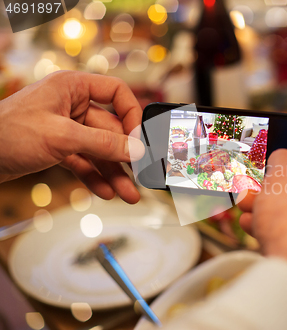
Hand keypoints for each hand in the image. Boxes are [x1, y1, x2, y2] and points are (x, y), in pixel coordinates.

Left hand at [0, 71, 144, 203]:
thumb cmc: (6, 133)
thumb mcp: (62, 137)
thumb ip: (102, 143)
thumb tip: (134, 150)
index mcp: (72, 87)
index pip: (116, 92)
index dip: (131, 114)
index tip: (138, 139)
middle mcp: (71, 105)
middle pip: (110, 129)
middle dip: (124, 156)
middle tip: (139, 175)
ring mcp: (65, 127)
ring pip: (98, 149)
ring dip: (113, 172)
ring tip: (127, 193)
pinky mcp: (57, 147)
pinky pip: (83, 161)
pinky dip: (94, 176)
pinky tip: (106, 191)